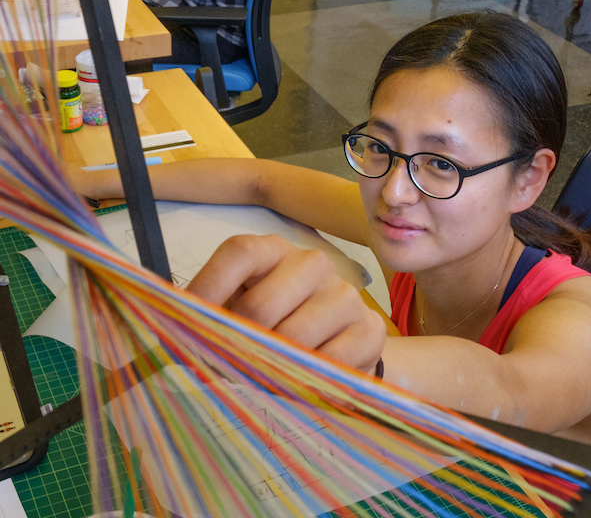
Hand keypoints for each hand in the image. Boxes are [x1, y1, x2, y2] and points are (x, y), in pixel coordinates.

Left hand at [187, 234, 386, 373]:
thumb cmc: (278, 324)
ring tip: (261, 378)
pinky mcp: (369, 329)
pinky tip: (297, 383)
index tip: (187, 326)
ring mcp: (345, 294)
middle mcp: (312, 263)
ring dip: (270, 367)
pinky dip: (306, 381)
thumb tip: (177, 333)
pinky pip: (329, 363)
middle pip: (261, 304)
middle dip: (237, 345)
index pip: (239, 253)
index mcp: (274, 251)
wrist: (337, 342)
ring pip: (294, 336)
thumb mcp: (242, 310)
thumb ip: (215, 315)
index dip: (209, 287)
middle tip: (226, 369)